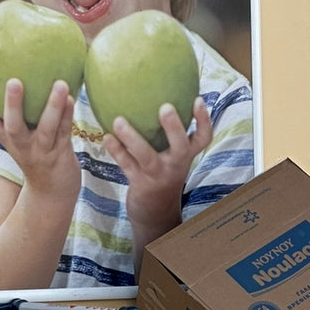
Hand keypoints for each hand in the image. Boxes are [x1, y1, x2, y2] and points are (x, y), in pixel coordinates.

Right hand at [0, 77, 79, 201]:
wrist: (53, 192)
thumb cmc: (37, 155)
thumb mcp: (22, 137)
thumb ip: (19, 112)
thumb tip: (22, 74)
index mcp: (7, 139)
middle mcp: (21, 146)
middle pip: (13, 126)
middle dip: (12, 104)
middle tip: (14, 81)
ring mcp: (41, 151)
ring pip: (46, 129)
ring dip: (53, 106)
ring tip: (60, 84)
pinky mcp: (60, 155)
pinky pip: (65, 132)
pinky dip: (68, 115)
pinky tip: (72, 98)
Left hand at [103, 97, 213, 246]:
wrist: (156, 213)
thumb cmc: (162, 174)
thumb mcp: (173, 156)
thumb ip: (170, 134)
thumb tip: (159, 96)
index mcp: (187, 155)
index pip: (203, 138)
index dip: (203, 120)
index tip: (198, 99)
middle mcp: (176, 164)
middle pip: (181, 146)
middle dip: (174, 127)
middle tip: (165, 107)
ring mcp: (158, 175)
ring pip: (147, 156)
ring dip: (132, 138)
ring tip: (118, 120)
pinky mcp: (140, 184)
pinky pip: (127, 165)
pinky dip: (116, 151)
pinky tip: (106, 137)